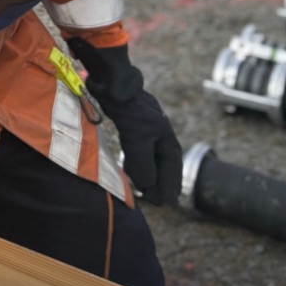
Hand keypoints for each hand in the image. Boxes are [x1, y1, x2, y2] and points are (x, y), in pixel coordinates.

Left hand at [66, 38, 181, 205]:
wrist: (113, 82)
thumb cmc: (128, 109)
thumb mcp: (138, 140)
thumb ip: (143, 164)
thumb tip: (148, 186)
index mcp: (166, 137)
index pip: (172, 168)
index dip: (170, 186)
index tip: (168, 203)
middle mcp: (159, 132)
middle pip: (163, 163)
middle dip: (162, 182)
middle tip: (157, 201)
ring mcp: (145, 126)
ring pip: (150, 155)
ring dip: (149, 173)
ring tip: (145, 188)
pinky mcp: (130, 121)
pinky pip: (137, 147)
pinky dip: (137, 160)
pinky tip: (130, 166)